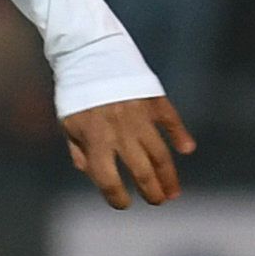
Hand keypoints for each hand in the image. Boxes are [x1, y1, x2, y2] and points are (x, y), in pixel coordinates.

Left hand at [62, 96, 194, 208]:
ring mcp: (140, 116)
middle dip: (151, 192)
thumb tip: (93, 174)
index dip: (116, 198)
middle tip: (158, 201)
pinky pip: (171, 121)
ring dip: (169, 176)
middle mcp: (120, 132)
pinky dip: (180, 135)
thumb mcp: (67, 123)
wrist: (87, 51)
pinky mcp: (153, 100)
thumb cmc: (75, 92)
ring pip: (160, 154)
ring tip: (172, 191)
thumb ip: (79, 151)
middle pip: (142, 172)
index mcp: (96, 140)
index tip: (123, 203)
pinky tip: (187, 149)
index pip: (109, 180)